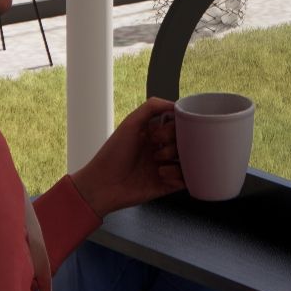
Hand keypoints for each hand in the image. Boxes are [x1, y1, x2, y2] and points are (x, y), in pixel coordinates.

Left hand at [73, 97, 183, 216]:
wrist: (101, 186)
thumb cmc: (112, 155)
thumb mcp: (130, 123)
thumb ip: (152, 107)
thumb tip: (176, 104)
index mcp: (155, 135)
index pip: (178, 126)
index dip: (175, 127)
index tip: (162, 133)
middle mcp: (162, 150)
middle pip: (186, 142)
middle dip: (176, 144)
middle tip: (158, 149)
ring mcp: (165, 168)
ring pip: (189, 160)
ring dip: (178, 160)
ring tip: (159, 165)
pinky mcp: (167, 185)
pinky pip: (186, 180)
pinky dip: (179, 176)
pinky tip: (161, 175)